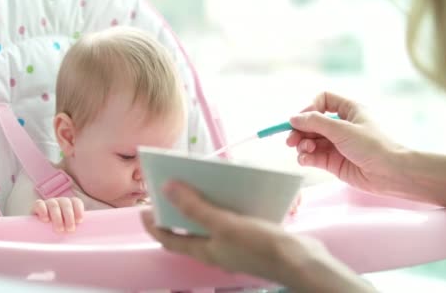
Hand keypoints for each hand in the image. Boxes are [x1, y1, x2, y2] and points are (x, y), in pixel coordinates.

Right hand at [32, 197, 83, 232]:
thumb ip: (75, 229)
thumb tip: (84, 239)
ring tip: (59, 229)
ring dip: (57, 217)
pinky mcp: (37, 206)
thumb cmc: (59, 232)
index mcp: (70, 204)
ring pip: (54, 205)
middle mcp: (60, 202)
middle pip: (66, 203)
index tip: (80, 221)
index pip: (76, 202)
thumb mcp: (69, 229)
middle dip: (69, 216)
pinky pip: (39, 204)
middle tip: (70, 229)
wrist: (40, 233)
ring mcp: (48, 203)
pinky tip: (45, 220)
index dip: (78, 210)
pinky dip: (42, 210)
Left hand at [141, 180, 374, 291]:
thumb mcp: (224, 223)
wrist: (302, 261)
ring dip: (202, 205)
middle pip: (187, 230)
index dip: (152, 225)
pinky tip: (231, 190)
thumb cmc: (261, 246)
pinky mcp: (250, 237)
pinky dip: (225, 205)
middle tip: (170, 189)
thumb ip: (194, 207)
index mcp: (205, 250)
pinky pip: (230, 219)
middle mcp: (216, 249)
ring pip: (209, 223)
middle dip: (176, 210)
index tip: (142, 208)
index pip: (168, 239)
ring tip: (199, 183)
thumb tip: (167, 188)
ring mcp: (233, 244)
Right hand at [286, 91, 404, 194]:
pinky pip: (313, 156)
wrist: (391, 174)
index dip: (310, 108)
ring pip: (310, 140)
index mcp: (349, 110)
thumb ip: (315, 122)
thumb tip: (293, 118)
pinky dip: (306, 157)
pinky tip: (305, 160)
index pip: (323, 100)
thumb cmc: (373, 146)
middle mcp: (341, 125)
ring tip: (304, 150)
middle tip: (290, 140)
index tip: (301, 119)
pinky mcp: (333, 161)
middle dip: (300, 130)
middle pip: (312, 122)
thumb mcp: (342, 129)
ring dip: (302, 144)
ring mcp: (336, 144)